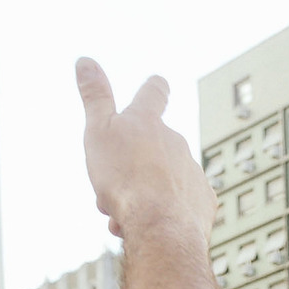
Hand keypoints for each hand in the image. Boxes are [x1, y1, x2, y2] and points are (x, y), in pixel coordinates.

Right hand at [75, 58, 212, 242]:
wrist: (159, 227)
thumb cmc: (124, 179)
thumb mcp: (98, 133)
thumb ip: (94, 97)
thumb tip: (84, 60)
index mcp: (148, 123)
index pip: (153, 93)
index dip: (153, 88)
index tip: (157, 84)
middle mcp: (176, 142)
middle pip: (154, 149)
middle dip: (135, 167)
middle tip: (113, 190)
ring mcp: (193, 171)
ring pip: (164, 182)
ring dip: (145, 196)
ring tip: (126, 216)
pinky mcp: (204, 201)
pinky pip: (182, 206)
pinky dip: (166, 216)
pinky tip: (152, 228)